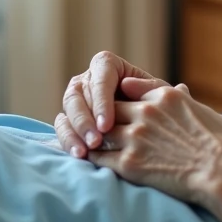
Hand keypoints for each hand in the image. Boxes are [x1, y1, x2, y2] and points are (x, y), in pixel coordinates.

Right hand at [55, 52, 169, 157]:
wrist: (155, 124)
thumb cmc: (159, 106)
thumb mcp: (160, 96)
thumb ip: (148, 89)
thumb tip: (126, 84)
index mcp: (107, 65)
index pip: (100, 78)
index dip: (100, 101)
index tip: (107, 125)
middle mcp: (87, 79)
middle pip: (78, 95)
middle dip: (85, 121)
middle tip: (95, 142)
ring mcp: (76, 98)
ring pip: (67, 110)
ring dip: (75, 132)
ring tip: (84, 153)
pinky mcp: (69, 118)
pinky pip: (62, 126)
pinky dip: (68, 141)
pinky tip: (79, 155)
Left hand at [87, 77, 221, 208]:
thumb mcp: (211, 112)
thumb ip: (190, 99)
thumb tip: (183, 89)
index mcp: (167, 96)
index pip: (130, 90)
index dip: (121, 100)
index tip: (117, 108)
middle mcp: (147, 113)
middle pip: (111, 108)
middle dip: (104, 117)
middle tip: (98, 127)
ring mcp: (136, 137)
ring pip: (100, 131)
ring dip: (95, 137)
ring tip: (90, 144)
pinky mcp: (129, 163)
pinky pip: (100, 157)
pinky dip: (94, 157)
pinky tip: (92, 160)